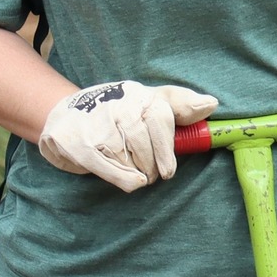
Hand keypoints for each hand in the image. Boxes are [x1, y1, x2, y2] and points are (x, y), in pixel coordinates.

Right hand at [36, 81, 218, 191]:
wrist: (65, 114)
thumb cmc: (118, 112)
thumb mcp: (149, 103)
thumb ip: (180, 105)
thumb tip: (212, 104)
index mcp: (138, 94)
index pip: (159, 117)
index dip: (165, 149)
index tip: (167, 171)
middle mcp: (116, 102)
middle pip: (142, 141)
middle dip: (150, 165)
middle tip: (150, 175)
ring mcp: (95, 121)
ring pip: (126, 157)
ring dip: (133, 171)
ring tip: (132, 170)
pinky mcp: (76, 142)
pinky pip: (106, 166)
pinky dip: (121, 178)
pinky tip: (130, 182)